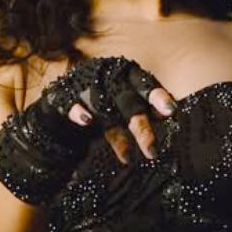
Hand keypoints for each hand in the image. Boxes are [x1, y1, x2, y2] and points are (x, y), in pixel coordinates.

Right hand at [0, 56, 176, 205]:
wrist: (59, 108)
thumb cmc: (102, 107)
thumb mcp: (125, 107)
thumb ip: (145, 108)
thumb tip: (173, 113)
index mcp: (124, 74)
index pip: (144, 83)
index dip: (157, 95)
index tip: (171, 112)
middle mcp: (105, 76)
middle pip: (126, 100)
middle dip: (141, 126)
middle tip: (153, 152)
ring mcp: (82, 84)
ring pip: (102, 107)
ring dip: (116, 133)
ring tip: (128, 157)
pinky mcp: (61, 96)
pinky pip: (70, 103)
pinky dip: (77, 111)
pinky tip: (86, 122)